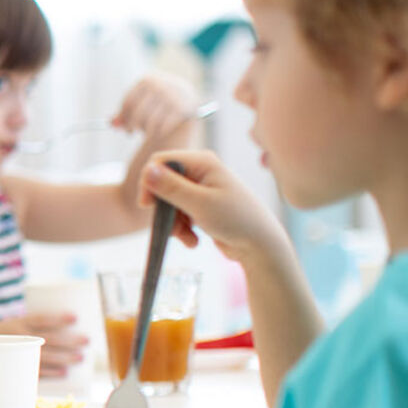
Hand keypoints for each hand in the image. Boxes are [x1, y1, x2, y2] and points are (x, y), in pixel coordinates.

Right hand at [0, 313, 88, 376]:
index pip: (40, 319)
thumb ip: (31, 326)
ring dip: (64, 358)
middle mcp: (16, 338)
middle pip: (48, 339)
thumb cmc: (0, 334)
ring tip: (80, 358)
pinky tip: (64, 372)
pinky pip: (36, 371)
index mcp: (16, 323)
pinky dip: (51, 372)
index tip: (75, 317)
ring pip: (45, 357)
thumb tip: (64, 330)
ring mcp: (16, 354)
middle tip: (86, 341)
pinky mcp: (15, 368)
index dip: (58, 319)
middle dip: (69, 341)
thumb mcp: (11, 324)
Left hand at [113, 73, 199, 142]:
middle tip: (130, 132)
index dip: (123, 117)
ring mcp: (172, 96)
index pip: (128, 102)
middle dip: (132, 126)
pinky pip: (164, 127)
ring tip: (146, 133)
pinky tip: (158, 133)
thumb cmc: (156, 100)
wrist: (187, 95)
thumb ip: (124, 111)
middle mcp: (159, 86)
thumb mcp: (140, 100)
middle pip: (138, 113)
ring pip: (151, 122)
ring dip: (146, 131)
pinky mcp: (182, 108)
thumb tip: (110, 123)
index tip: (122, 126)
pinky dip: (159, 133)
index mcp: (146, 80)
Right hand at [138, 149, 287, 262]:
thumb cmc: (237, 221)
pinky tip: (193, 239)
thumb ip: (171, 187)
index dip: (149, 182)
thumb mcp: (200, 204)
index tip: (148, 205)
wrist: (260, 246)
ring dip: (173, 223)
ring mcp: (201, 188)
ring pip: (168, 202)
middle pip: (162, 184)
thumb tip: (146, 169)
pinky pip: (178, 213)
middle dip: (164, 209)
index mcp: (202, 161)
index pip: (160, 161)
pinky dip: (181, 228)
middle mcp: (200, 170)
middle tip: (173, 227)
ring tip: (188, 237)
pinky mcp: (201, 205)